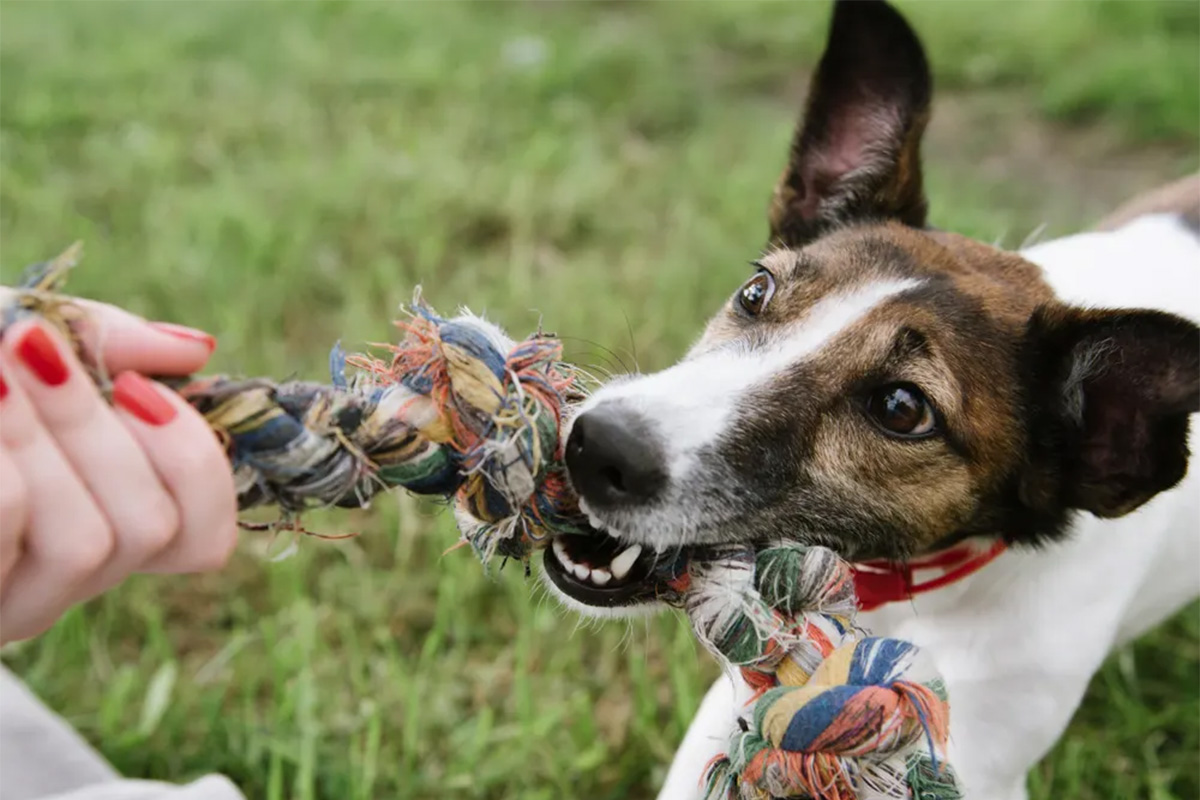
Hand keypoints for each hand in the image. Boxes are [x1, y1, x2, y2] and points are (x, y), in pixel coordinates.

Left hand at [0, 300, 237, 643]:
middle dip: (97, 425)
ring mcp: (0, 603)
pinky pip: (5, 532)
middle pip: (149, 530)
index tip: (136, 385)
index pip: (201, 541)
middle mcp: (54, 582)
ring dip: (43, 436)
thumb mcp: (12, 336)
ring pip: (89, 545)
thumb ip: (104, 342)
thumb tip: (198, 352)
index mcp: (86, 522)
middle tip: (30, 345)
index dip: (196, 465)